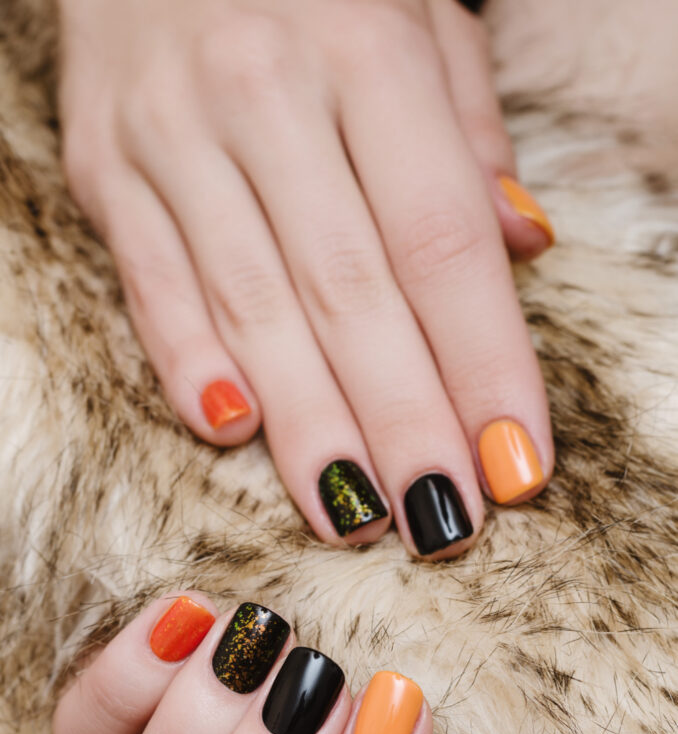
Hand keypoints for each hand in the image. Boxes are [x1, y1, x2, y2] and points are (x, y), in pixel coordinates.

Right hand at [57, 0, 553, 559]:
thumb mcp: (415, 18)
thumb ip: (469, 133)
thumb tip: (521, 244)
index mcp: (369, 53)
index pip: (443, 240)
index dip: (486, 363)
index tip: (516, 461)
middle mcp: (269, 95)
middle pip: (352, 294)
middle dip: (405, 422)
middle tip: (443, 520)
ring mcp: (176, 135)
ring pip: (254, 307)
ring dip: (310, 426)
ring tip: (356, 517)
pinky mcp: (108, 169)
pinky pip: (150, 284)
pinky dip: (189, 363)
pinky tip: (232, 436)